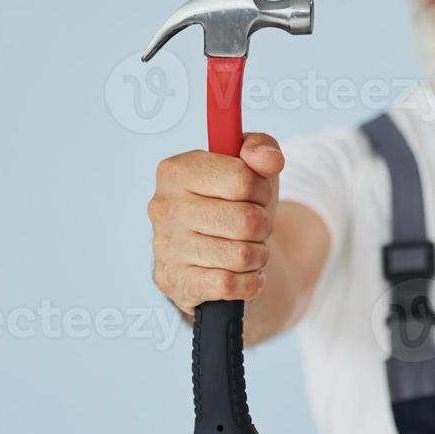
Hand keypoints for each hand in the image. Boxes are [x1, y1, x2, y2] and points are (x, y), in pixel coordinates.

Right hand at [147, 134, 285, 316]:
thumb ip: (262, 148)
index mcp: (175, 170)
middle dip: (262, 225)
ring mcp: (166, 247)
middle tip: (254, 226)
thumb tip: (271, 160)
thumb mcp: (251, 169)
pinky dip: (249, 282)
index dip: (261, 189)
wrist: (213, 256)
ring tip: (247, 248)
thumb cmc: (234, 204)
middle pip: (246, 220)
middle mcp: (163, 207)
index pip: (242, 178)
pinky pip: (229, 285)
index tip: (255, 194)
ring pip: (241, 255)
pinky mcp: (175, 282)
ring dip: (257, 255)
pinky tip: (244, 274)